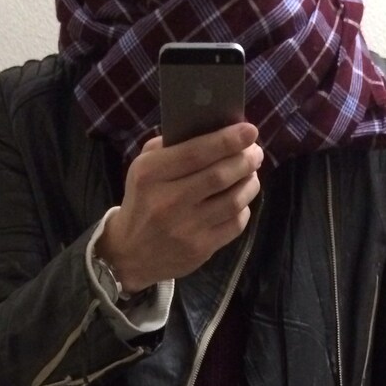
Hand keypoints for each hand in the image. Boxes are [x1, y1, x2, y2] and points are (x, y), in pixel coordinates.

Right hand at [95, 123, 262, 293]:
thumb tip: (215, 130)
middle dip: (245, 160)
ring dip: (249, 183)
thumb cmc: (142, 202)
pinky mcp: (200, 250)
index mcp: (150, 175)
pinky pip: (234, 225)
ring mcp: (185, 229)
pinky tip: (241, 200)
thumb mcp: (143, 168)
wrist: (130, 254)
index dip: (227, 140)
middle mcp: (168, 202)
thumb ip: (171, 147)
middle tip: (255, 152)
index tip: (250, 131)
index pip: (195, 153)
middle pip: (219, 176)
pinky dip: (243, 208)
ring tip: (251, 173)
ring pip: (232, 201)